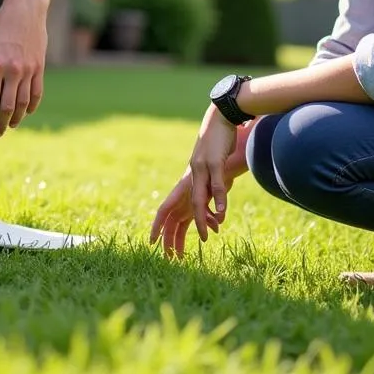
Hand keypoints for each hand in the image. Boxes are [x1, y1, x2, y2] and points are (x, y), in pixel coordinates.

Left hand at [0, 0, 47, 135]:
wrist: (27, 8)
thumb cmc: (1, 24)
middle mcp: (13, 70)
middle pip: (8, 106)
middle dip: (0, 124)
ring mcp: (29, 69)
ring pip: (24, 103)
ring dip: (17, 118)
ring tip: (10, 126)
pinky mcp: (40, 67)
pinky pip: (37, 92)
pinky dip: (32, 106)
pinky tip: (26, 113)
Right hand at [149, 167, 225, 259]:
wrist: (226, 158)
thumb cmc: (216, 167)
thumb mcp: (214, 183)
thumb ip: (212, 207)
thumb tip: (216, 228)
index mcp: (180, 193)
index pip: (164, 212)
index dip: (156, 227)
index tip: (151, 242)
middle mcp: (183, 199)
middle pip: (171, 224)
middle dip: (168, 241)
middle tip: (169, 259)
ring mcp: (191, 202)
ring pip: (182, 225)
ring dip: (181, 240)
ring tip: (181, 257)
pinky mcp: (201, 203)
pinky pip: (198, 220)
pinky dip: (203, 226)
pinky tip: (214, 231)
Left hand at [150, 116, 256, 258]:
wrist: (219, 119)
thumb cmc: (216, 146)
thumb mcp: (212, 173)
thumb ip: (212, 191)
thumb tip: (216, 215)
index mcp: (186, 180)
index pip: (166, 208)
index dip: (159, 226)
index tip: (153, 244)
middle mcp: (189, 176)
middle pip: (179, 208)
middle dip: (176, 233)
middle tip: (174, 254)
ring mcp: (200, 169)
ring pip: (197, 200)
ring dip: (201, 219)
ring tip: (205, 237)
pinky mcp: (214, 162)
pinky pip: (216, 186)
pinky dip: (218, 200)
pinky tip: (221, 214)